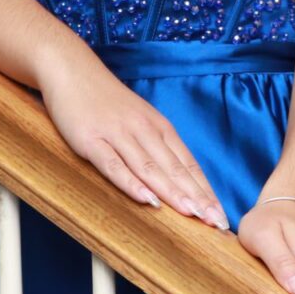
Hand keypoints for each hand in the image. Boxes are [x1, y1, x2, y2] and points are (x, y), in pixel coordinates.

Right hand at [37, 49, 227, 227]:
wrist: (73, 70)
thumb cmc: (108, 102)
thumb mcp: (141, 120)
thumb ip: (158, 146)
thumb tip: (179, 179)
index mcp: (160, 128)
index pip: (188, 164)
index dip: (206, 191)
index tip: (221, 215)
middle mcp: (144, 131)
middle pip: (175, 169)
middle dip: (198, 198)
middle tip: (217, 222)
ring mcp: (118, 135)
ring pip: (150, 168)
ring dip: (173, 193)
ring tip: (193, 215)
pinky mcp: (92, 140)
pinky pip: (114, 165)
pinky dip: (132, 183)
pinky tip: (147, 200)